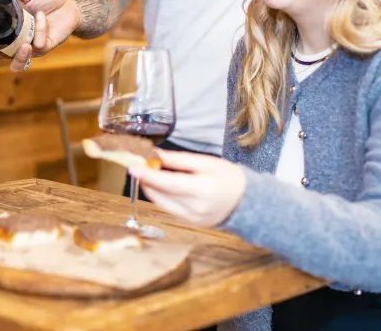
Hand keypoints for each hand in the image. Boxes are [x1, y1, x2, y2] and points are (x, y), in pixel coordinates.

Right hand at [0, 0, 81, 72]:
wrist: (68, 2)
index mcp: (9, 30)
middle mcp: (17, 42)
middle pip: (0, 60)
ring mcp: (31, 46)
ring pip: (20, 62)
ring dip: (19, 56)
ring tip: (25, 45)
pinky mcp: (45, 47)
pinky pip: (39, 44)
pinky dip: (39, 28)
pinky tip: (41, 15)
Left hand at [129, 150, 246, 227]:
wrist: (249, 202)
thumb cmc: (229, 177)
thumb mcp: (205, 162)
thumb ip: (178, 160)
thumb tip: (155, 155)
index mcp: (201, 190)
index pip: (166, 183)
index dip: (147, 176)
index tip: (132, 167)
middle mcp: (195, 208)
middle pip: (160, 195)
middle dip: (146, 181)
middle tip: (140, 166)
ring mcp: (192, 220)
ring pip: (161, 204)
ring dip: (152, 189)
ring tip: (150, 174)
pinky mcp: (191, 224)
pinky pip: (170, 210)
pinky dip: (163, 197)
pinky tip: (163, 186)